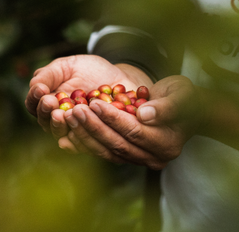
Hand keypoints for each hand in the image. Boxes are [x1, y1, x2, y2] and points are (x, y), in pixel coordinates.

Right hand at [25, 55, 151, 135]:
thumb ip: (49, 75)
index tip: (41, 89)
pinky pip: (84, 142)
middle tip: (50, 102)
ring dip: (60, 125)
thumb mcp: (67, 66)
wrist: (117, 78)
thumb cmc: (90, 71)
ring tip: (64, 114)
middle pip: (47, 123)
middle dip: (47, 113)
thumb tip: (36, 87)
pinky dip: (81, 138)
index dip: (35, 99)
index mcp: (50, 103)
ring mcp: (76, 129)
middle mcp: (60, 120)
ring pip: (63, 134)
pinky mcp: (93, 135)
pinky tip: (80, 129)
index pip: (35, 106)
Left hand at [61, 75, 202, 169]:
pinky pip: (105, 152)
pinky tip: (70, 135)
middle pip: (118, 144)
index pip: (134, 132)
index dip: (113, 118)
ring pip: (108, 151)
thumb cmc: (185, 99)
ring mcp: (140, 159)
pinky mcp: (128, 156)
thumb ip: (166, 106)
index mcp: (166, 143)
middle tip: (74, 111)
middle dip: (94, 127)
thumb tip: (144, 115)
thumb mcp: (182, 95)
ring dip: (87, 136)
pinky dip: (87, 144)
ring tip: (70, 119)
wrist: (185, 112)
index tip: (94, 103)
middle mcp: (153, 157)